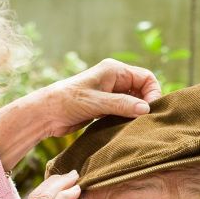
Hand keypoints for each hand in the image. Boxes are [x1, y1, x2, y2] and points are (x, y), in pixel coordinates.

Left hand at [39, 58, 161, 136]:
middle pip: (142, 90)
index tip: (149, 111)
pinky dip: (127, 118)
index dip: (153, 93)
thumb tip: (146, 109)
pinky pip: (123, 111)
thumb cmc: (68, 101)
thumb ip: (122, 105)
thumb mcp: (97, 103)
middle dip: (145, 104)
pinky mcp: (104, 107)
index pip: (146, 78)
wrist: (46, 114)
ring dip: (135, 113)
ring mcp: (109, 93)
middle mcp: (114, 79)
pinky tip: (125, 128)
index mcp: (114, 70)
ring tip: (135, 126)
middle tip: (145, 121)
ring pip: (133, 102)